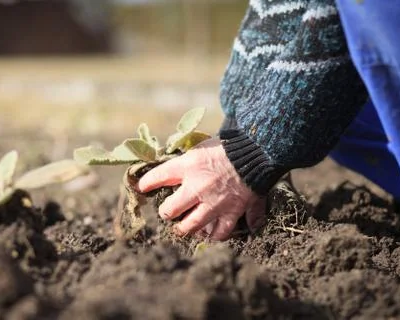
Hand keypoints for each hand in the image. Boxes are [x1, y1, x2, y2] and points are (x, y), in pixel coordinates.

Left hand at [137, 138, 265, 239]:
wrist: (258, 150)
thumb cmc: (229, 145)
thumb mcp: (201, 146)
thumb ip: (186, 160)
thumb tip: (173, 168)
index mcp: (188, 166)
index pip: (158, 176)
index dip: (146, 183)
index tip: (141, 187)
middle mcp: (198, 188)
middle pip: (170, 210)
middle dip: (166, 213)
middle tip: (167, 212)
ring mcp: (215, 203)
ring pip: (192, 226)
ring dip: (186, 228)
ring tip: (184, 228)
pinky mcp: (233, 211)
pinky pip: (222, 232)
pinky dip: (216, 235)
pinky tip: (212, 233)